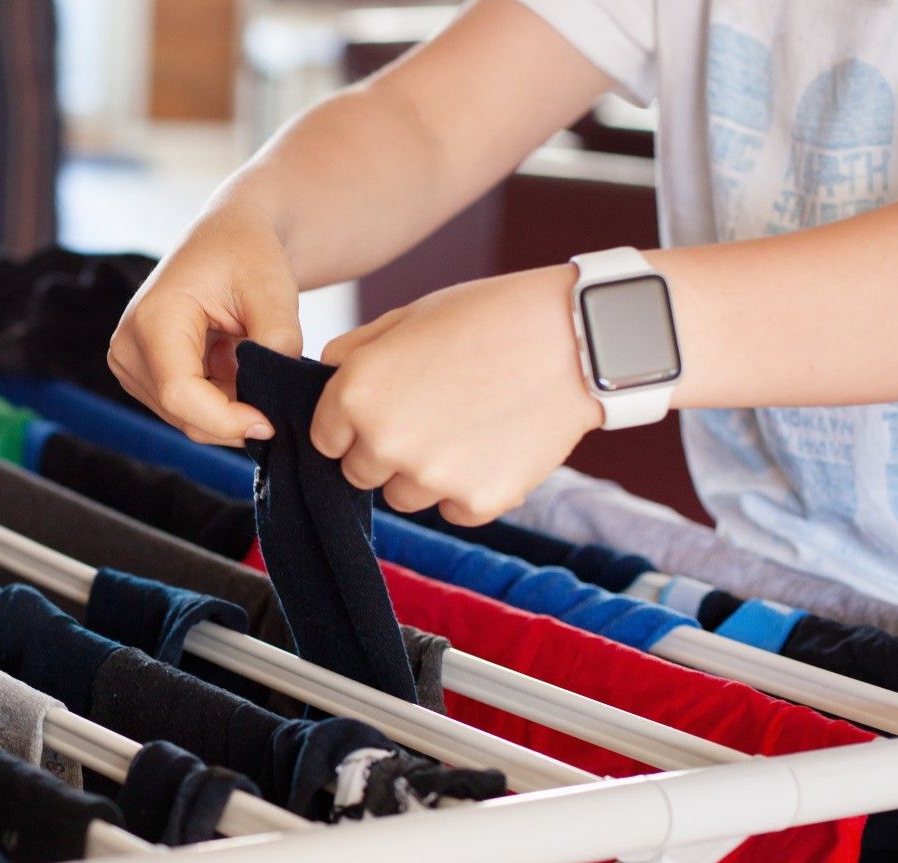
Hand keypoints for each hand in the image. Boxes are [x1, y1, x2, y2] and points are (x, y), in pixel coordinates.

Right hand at [109, 198, 303, 444]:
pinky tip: (233, 365)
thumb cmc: (247, 253)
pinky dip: (220, 402)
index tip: (271, 423)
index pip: (181, 394)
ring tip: (249, 361)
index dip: (227, 420)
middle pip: (183, 414)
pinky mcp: (141, 376)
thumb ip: (278, 343)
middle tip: (276, 393)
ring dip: (228, 407)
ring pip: (186, 419)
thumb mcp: (274, 290)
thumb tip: (276, 397)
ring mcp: (129, 365)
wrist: (226, 237)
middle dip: (234, 418)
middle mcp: (128, 347)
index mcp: (152, 320)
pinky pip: (185, 411)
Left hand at [311, 265, 603, 524]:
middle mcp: (383, 442)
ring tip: (468, 424)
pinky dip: (471, 485)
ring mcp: (431, 478)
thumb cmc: (488, 318)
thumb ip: (352, 355)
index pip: (326, 439)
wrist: (575, 339)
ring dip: (426, 473)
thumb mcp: (406, 318)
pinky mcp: (478, 502)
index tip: (385, 409)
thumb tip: (321, 378)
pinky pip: (455, 509)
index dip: (352, 426)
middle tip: (432, 414)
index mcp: (354, 394)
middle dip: (385, 452)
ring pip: (405, 496)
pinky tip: (496, 442)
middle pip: (361, 474)